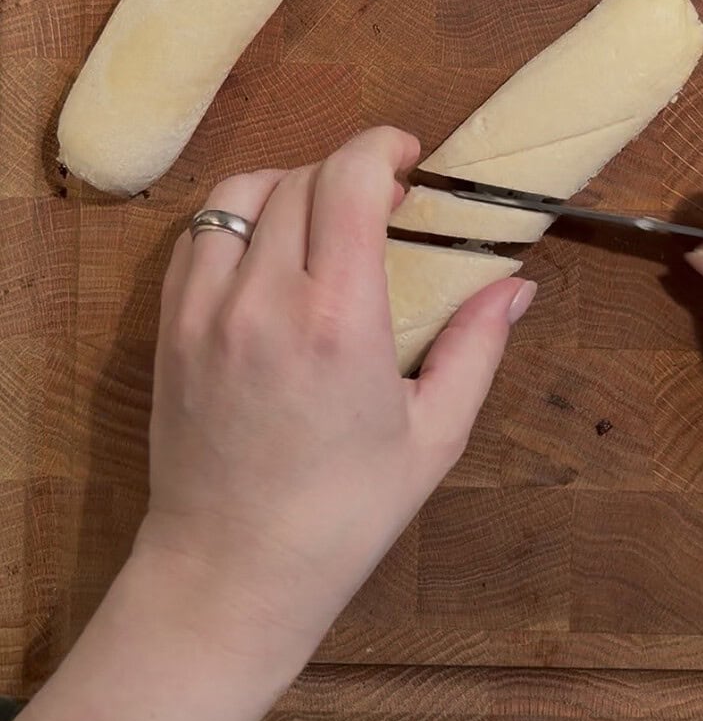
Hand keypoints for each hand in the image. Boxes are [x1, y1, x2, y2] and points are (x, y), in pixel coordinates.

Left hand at [10, 128, 533, 720]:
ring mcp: (204, 309)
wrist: (229, 572)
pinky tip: (269, 253)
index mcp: (338, 320)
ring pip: (241, 192)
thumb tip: (516, 283)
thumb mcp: (434, 436)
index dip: (382, 148)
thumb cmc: (343, 514)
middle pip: (302, 176)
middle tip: (382, 203)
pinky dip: (238, 220)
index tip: (409, 159)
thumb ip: (477, 346)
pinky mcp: (169, 326)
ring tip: (322, 220)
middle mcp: (264, 299)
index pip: (349, 179)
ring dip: (290, 185)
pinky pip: (198, 234)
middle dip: (349, 171)